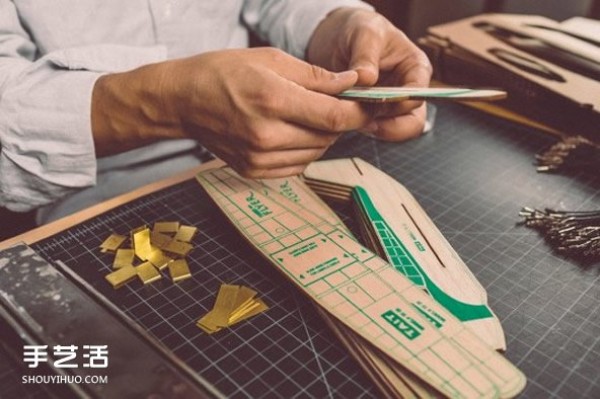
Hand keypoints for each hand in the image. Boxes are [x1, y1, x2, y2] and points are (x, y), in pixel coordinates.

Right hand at [92, 48, 368, 177]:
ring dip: (324, 135)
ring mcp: (259, 158)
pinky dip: (306, 149)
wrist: (182, 102)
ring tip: (310, 114)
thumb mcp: (270, 59)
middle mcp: (266, 135)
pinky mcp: (255, 172)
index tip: (372, 105)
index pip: (333, 115)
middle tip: (339, 102)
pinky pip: (298, 165)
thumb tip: (352, 82)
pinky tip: (293, 131)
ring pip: (316, 152)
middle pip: (328, 136)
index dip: (360, 112)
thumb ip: (316, 75)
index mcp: (272, 100)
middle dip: (342, 120)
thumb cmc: (221, 73)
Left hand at [307, 8, 431, 140]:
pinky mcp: (374, 116)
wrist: (338, 41)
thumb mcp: (363, 33)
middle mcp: (408, 90)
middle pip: (412, 121)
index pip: (418, 94)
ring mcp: (392, 106)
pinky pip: (373, 130)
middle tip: (363, 121)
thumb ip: (366, 55)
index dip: (400, 102)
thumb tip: (366, 78)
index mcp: (415, 68)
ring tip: (351, 119)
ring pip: (394, 131)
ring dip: (373, 129)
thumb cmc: (359, 31)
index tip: (378, 104)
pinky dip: (359, 128)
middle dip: (389, 125)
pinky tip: (345, 118)